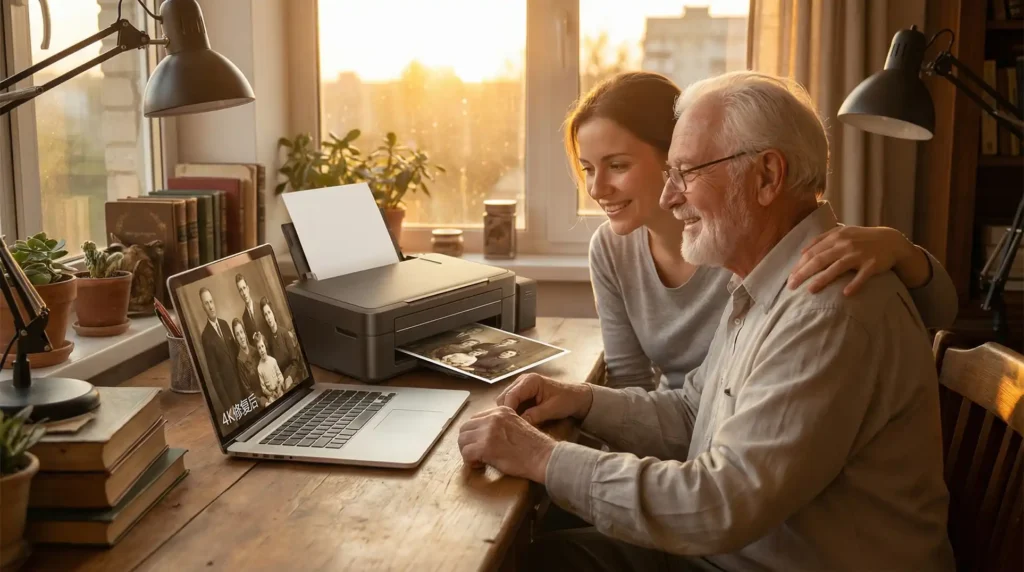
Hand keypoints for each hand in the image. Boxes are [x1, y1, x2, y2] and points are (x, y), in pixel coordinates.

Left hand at [458, 406, 556, 482]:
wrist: (542, 456)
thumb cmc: (533, 446)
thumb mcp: (515, 425)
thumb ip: (498, 425)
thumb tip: (481, 435)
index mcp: (500, 411)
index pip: (475, 419)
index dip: (474, 434)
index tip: (480, 444)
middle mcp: (492, 417)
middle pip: (465, 428)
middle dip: (467, 442)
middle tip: (476, 454)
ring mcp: (488, 431)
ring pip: (462, 440)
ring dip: (467, 452)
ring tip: (478, 460)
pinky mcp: (486, 447)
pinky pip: (466, 453)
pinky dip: (470, 461)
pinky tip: (480, 465)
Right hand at [495, 373, 593, 425]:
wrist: (577, 397)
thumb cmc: (567, 400)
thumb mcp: (553, 409)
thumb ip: (535, 415)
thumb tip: (518, 424)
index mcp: (530, 380)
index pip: (510, 396)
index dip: (508, 411)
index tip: (510, 426)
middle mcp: (521, 381)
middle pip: (503, 399)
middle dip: (507, 414)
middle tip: (513, 428)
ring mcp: (520, 387)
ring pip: (505, 403)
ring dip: (509, 415)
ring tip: (517, 427)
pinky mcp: (521, 395)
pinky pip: (511, 405)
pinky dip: (514, 414)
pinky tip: (520, 424)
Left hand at [787, 225, 924, 294]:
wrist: (891, 241)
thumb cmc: (861, 239)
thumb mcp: (842, 233)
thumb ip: (822, 239)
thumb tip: (802, 252)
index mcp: (836, 237)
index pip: (812, 252)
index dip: (799, 265)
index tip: (789, 277)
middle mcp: (845, 244)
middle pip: (820, 260)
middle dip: (803, 273)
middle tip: (791, 286)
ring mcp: (859, 254)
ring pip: (837, 267)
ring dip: (823, 279)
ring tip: (810, 290)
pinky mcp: (872, 264)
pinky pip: (862, 276)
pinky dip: (854, 284)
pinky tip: (846, 293)